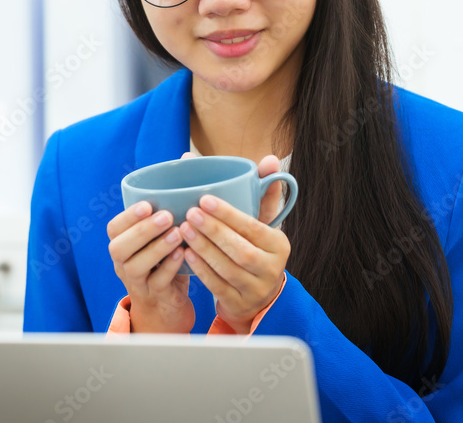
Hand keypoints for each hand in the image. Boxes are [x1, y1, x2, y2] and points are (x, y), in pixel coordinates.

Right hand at [107, 186, 195, 333]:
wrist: (164, 311)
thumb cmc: (165, 265)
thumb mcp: (158, 242)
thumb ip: (164, 219)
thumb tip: (186, 179)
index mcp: (123, 246)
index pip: (114, 229)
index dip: (128, 217)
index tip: (147, 204)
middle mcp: (123, 264)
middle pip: (119, 247)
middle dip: (141, 230)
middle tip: (165, 216)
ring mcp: (137, 283)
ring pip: (135, 266)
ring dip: (156, 247)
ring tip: (177, 233)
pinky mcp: (155, 297)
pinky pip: (157, 282)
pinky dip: (170, 267)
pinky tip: (183, 254)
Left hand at [179, 154, 290, 333]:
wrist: (259, 295)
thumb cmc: (256, 248)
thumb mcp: (264, 223)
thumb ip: (263, 192)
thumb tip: (271, 159)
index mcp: (279, 244)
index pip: (254, 226)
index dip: (229, 214)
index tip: (204, 198)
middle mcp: (272, 268)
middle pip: (241, 249)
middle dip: (213, 230)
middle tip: (189, 213)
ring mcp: (256, 289)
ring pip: (227, 268)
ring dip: (203, 248)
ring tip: (183, 229)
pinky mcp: (239, 303)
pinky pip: (217, 286)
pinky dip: (201, 269)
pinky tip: (186, 253)